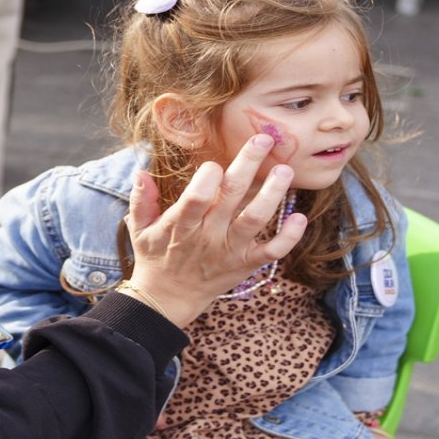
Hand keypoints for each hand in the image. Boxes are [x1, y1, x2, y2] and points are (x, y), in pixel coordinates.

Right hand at [120, 134, 304, 326]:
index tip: (214, 163)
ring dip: (272, 194)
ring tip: (285, 171)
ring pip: (255, 220)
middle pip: (230, 197)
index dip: (207, 179)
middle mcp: (207, 236)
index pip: (195, 198)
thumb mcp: (139, 228)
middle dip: (247, 165)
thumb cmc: (155, 257)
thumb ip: (141, 200)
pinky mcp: (245, 263)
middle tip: (263, 139)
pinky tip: (299, 217)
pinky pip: (271, 251)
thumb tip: (142, 172)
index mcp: (181, 225)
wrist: (168, 298)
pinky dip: (289, 237)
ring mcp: (229, 250)